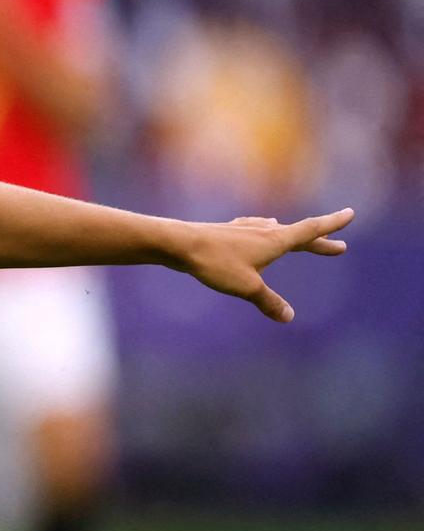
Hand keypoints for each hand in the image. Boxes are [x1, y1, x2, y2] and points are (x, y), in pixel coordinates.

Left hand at [180, 209, 353, 322]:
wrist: (179, 243)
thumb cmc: (215, 263)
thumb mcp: (247, 287)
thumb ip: (269, 302)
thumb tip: (288, 317)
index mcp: (275, 240)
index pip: (311, 230)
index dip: (333, 224)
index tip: (351, 213)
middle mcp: (264, 230)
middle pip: (298, 234)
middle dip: (319, 242)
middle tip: (339, 247)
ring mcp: (245, 229)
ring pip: (277, 232)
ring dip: (293, 237)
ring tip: (301, 238)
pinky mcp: (228, 233)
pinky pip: (256, 230)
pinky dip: (266, 232)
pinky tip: (257, 229)